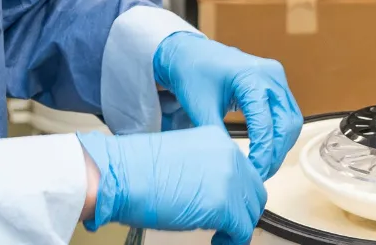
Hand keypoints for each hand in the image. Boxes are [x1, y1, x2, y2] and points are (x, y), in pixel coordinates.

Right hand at [76, 126, 265, 244]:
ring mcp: (229, 180)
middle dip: (243, 211)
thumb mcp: (181, 157)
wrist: (119, 175)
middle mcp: (229, 156)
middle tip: (229, 225)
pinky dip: (233, 242)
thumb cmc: (135, 169)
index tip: (230, 207)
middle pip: (255, 191)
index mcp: (217, 140)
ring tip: (221, 236)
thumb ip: (205, 170)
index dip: (238, 194)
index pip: (245, 171)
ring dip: (238, 227)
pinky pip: (242, 231)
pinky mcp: (223, 206)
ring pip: (252, 211)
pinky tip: (218, 242)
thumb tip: (213, 193)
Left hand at [154, 32, 302, 178]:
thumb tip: (234, 166)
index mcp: (252, 77)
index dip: (262, 154)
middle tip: (260, 175)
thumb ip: (218, 137)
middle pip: (287, 124)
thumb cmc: (192, 74)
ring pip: (292, 121)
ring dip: (281, 146)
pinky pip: (288, 114)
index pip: (266, 124)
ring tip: (263, 167)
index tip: (252, 174)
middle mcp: (271, 74)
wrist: (189, 52)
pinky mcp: (276, 83)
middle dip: (276, 154)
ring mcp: (276, 77)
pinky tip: (266, 150)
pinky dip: (280, 134)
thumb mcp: (201, 108)